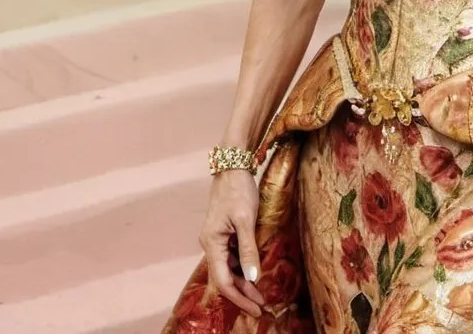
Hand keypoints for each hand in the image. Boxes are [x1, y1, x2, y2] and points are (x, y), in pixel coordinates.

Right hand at [199, 169, 265, 317]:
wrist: (232, 166)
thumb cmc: (239, 190)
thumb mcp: (246, 220)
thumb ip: (248, 250)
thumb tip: (253, 278)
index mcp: (212, 243)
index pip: (223, 281)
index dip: (240, 297)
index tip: (256, 307)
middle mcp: (211, 244)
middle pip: (225, 277)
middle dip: (243, 293)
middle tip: (261, 306)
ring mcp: (217, 239)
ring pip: (229, 268)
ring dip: (244, 282)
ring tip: (261, 294)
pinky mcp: (224, 233)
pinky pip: (232, 257)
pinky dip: (242, 267)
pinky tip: (254, 273)